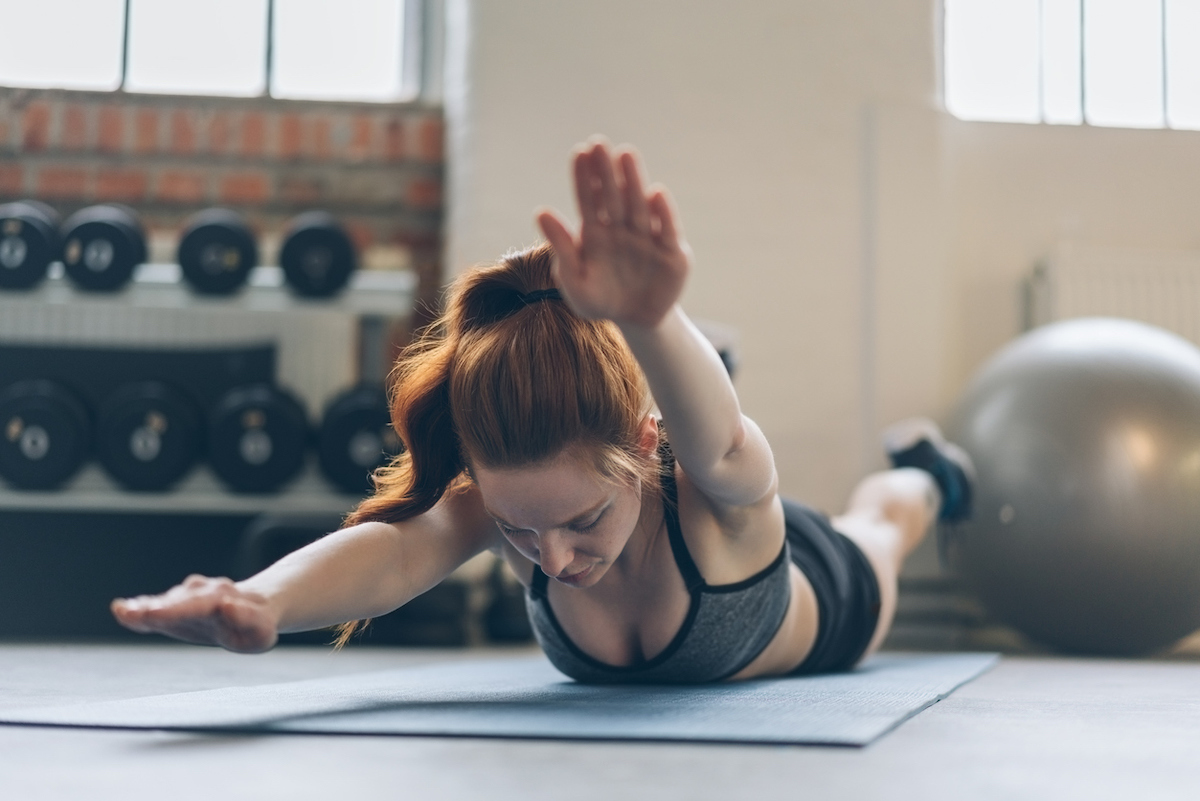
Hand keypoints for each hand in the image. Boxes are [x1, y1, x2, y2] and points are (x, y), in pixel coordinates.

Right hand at [111, 575, 278, 653]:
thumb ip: (245, 618)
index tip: (155, 613)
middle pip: (178, 602)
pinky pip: (158, 604)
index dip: (177, 610)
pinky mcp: (177, 603)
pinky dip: (141, 608)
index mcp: (225, 602)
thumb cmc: (256, 625)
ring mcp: (189, 596)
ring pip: (167, 601)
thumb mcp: (261, 631)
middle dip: (157, 608)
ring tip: (124, 611)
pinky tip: (122, 609)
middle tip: (132, 612)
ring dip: (146, 607)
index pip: (199, 606)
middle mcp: (204, 593)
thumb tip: (227, 606)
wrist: (256, 605)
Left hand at [537, 139, 690, 328]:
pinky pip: (667, 230)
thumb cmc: (599, 300)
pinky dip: (662, 213)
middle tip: (599, 144)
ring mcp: (648, 238)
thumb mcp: (574, 280)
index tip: (579, 152)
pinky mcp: (672, 252)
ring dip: (633, 181)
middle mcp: (622, 228)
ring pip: (639, 205)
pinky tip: (655, 194)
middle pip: (614, 196)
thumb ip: (560, 247)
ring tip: (626, 154)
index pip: (588, 199)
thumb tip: (540, 211)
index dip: (584, 177)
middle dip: (607, 171)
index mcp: (596, 232)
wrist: (636, 322)